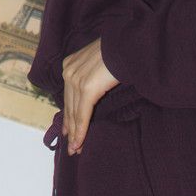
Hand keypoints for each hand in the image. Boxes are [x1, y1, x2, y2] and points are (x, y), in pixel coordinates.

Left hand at [61, 37, 119, 153]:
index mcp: (70, 64)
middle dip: (70, 129)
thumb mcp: (99, 66)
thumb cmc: (119, 54)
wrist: (128, 46)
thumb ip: (91, 78)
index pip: (68, 97)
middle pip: (69, 107)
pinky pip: (82, 115)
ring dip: (75, 134)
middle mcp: (69, 71)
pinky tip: (79, 143)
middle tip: (72, 147)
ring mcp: (76, 79)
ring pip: (74, 113)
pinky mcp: (86, 88)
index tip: (68, 133)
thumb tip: (92, 94)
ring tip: (76, 150)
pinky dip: (81, 131)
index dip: (69, 117)